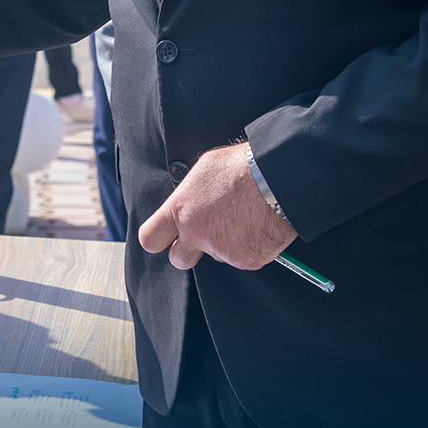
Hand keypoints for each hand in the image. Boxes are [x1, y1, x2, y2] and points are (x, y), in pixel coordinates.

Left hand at [136, 145, 296, 272]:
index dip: (157, 239)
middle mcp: (197, 235)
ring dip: (224, 243)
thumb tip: (188, 203)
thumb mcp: (202, 171)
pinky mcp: (246, 260)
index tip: (163, 237)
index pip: (150, 239)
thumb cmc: (241, 167)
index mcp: (180, 211)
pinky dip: (247, 246)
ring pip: (217, 255)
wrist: (277, 179)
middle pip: (179, 260)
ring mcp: (222, 251)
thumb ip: (189, 196)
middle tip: (203, 234)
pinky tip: (254, 225)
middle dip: (187, 252)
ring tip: (240, 216)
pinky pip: (242, 258)